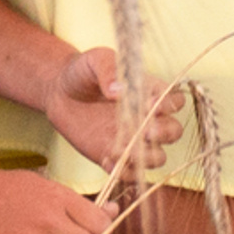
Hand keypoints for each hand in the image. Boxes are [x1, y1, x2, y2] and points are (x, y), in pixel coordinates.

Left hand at [44, 47, 185, 174]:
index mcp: (150, 91)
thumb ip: (108, 71)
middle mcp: (147, 117)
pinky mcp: (115, 155)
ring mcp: (132, 139)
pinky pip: (130, 172)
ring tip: (119, 150)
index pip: (174, 100)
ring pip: (157, 157)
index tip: (150, 104)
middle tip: (144, 131)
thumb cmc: (83, 71)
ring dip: (145, 158)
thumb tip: (118, 90)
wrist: (59, 92)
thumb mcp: (95, 61)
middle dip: (164, 134)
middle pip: (174, 131)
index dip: (168, 105)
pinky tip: (106, 160)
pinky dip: (123, 172)